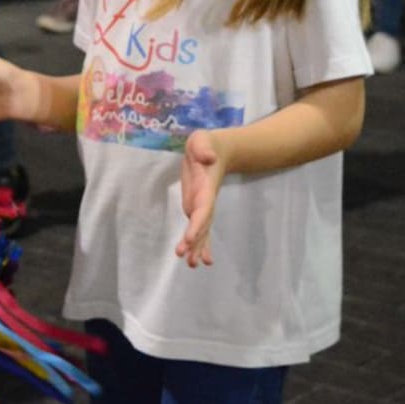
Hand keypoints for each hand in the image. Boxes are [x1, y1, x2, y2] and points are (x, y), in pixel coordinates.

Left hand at [174, 129, 229, 267]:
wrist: (215, 150)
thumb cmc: (205, 144)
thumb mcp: (202, 140)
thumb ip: (204, 148)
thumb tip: (208, 157)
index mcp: (206, 187)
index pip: (203, 209)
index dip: (198, 224)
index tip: (190, 238)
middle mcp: (206, 200)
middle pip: (203, 225)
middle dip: (196, 242)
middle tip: (189, 259)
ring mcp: (202, 205)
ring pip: (201, 230)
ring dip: (196, 247)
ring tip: (192, 264)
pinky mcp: (197, 206)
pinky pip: (198, 228)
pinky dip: (196, 242)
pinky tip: (193, 257)